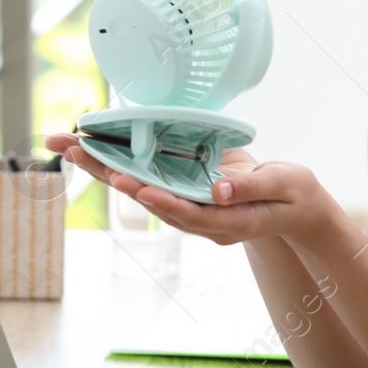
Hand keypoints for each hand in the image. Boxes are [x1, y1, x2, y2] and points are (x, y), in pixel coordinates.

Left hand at [45, 132, 339, 247]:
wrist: (295, 207)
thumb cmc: (295, 195)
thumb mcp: (285, 185)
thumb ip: (251, 188)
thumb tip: (217, 189)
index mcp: (229, 222)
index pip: (189, 215)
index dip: (163, 202)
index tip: (138, 188)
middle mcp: (202, 220)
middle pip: (150, 201)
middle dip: (111, 176)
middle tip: (76, 152)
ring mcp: (192, 209)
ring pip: (143, 190)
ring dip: (106, 168)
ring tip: (71, 145)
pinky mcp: (187, 194)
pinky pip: (150, 180)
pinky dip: (124, 162)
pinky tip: (98, 148)